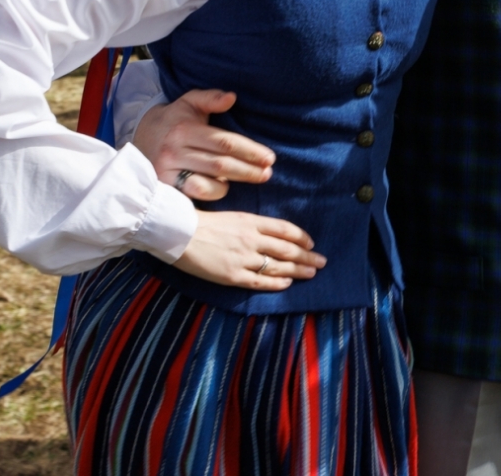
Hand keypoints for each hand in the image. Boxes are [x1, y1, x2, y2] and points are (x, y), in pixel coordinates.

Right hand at [133, 89, 274, 200]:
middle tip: (268, 173)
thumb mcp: (189, 102)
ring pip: (208, 183)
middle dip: (248, 170)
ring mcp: (168, 171)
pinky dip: (213, 192)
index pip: (224, 142)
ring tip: (253, 178)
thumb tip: (232, 97)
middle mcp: (175, 151)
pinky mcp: (165, 186)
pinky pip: (195, 194)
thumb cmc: (175, 119)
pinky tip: (224, 186)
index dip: (249, 151)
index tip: (269, 157)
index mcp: (184, 129)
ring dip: (233, 182)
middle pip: (220, 164)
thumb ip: (210, 98)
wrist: (142, 136)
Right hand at [172, 212, 323, 290]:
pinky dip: (276, 284)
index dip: (301, 237)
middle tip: (322, 262)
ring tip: (312, 273)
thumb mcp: (232, 216)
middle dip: (307, 256)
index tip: (311, 243)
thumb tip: (270, 233)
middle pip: (287, 249)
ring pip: (278, 266)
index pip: (285, 229)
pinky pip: (260, 282)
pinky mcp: (232, 276)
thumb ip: (251, 224)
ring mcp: (243, 258)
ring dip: (298, 270)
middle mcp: (252, 239)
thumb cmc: (201, 221)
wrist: (178, 233)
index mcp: (251, 221)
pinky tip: (288, 284)